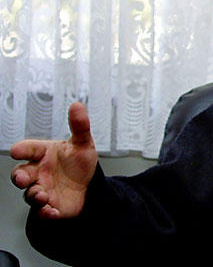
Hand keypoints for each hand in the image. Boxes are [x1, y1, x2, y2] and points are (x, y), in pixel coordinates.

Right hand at [10, 102, 97, 218]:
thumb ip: (80, 126)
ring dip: (34, 195)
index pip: (29, 149)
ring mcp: (42, 189)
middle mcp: (38, 172)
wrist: (88, 185)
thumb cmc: (78, 162)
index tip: (17, 151)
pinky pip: (43, 212)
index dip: (22, 149)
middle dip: (19, 176)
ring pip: (30, 194)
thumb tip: (77, 105)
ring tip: (42, 195)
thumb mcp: (83, 143)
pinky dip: (45, 213)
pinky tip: (51, 211)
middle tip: (23, 178)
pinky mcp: (50, 207)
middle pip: (21, 173)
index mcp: (44, 154)